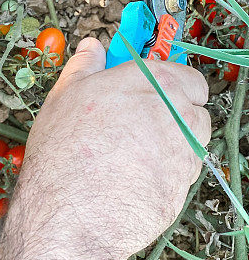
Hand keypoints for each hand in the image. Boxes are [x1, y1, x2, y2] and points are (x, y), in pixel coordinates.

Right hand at [0, 39, 210, 259]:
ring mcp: (183, 154)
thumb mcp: (65, 95)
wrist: (67, 214)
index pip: (188, 76)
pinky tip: (132, 178)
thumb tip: (93, 46)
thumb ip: (85, 65)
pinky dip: (165, 174)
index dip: (172, 84)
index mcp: (151, 82)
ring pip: (193, 143)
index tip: (154, 93)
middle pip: (196, 109)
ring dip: (174, 144)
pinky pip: (182, 176)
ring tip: (133, 153)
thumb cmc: (63, 150)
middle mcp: (176, 114)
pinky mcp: (183, 190)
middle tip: (139, 124)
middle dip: (176, 113)